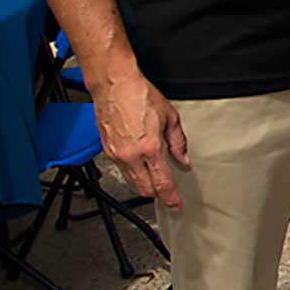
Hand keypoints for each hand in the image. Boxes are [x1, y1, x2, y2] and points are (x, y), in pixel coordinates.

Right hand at [93, 71, 189, 209]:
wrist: (114, 85)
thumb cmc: (141, 95)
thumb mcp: (170, 117)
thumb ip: (178, 142)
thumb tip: (183, 159)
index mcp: (150, 148)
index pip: (162, 183)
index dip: (170, 197)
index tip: (175, 204)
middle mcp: (131, 155)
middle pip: (144, 189)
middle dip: (157, 194)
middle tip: (167, 193)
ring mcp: (117, 154)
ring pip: (131, 182)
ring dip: (143, 185)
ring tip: (154, 180)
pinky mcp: (106, 151)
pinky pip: (121, 170)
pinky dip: (132, 173)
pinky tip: (139, 166)